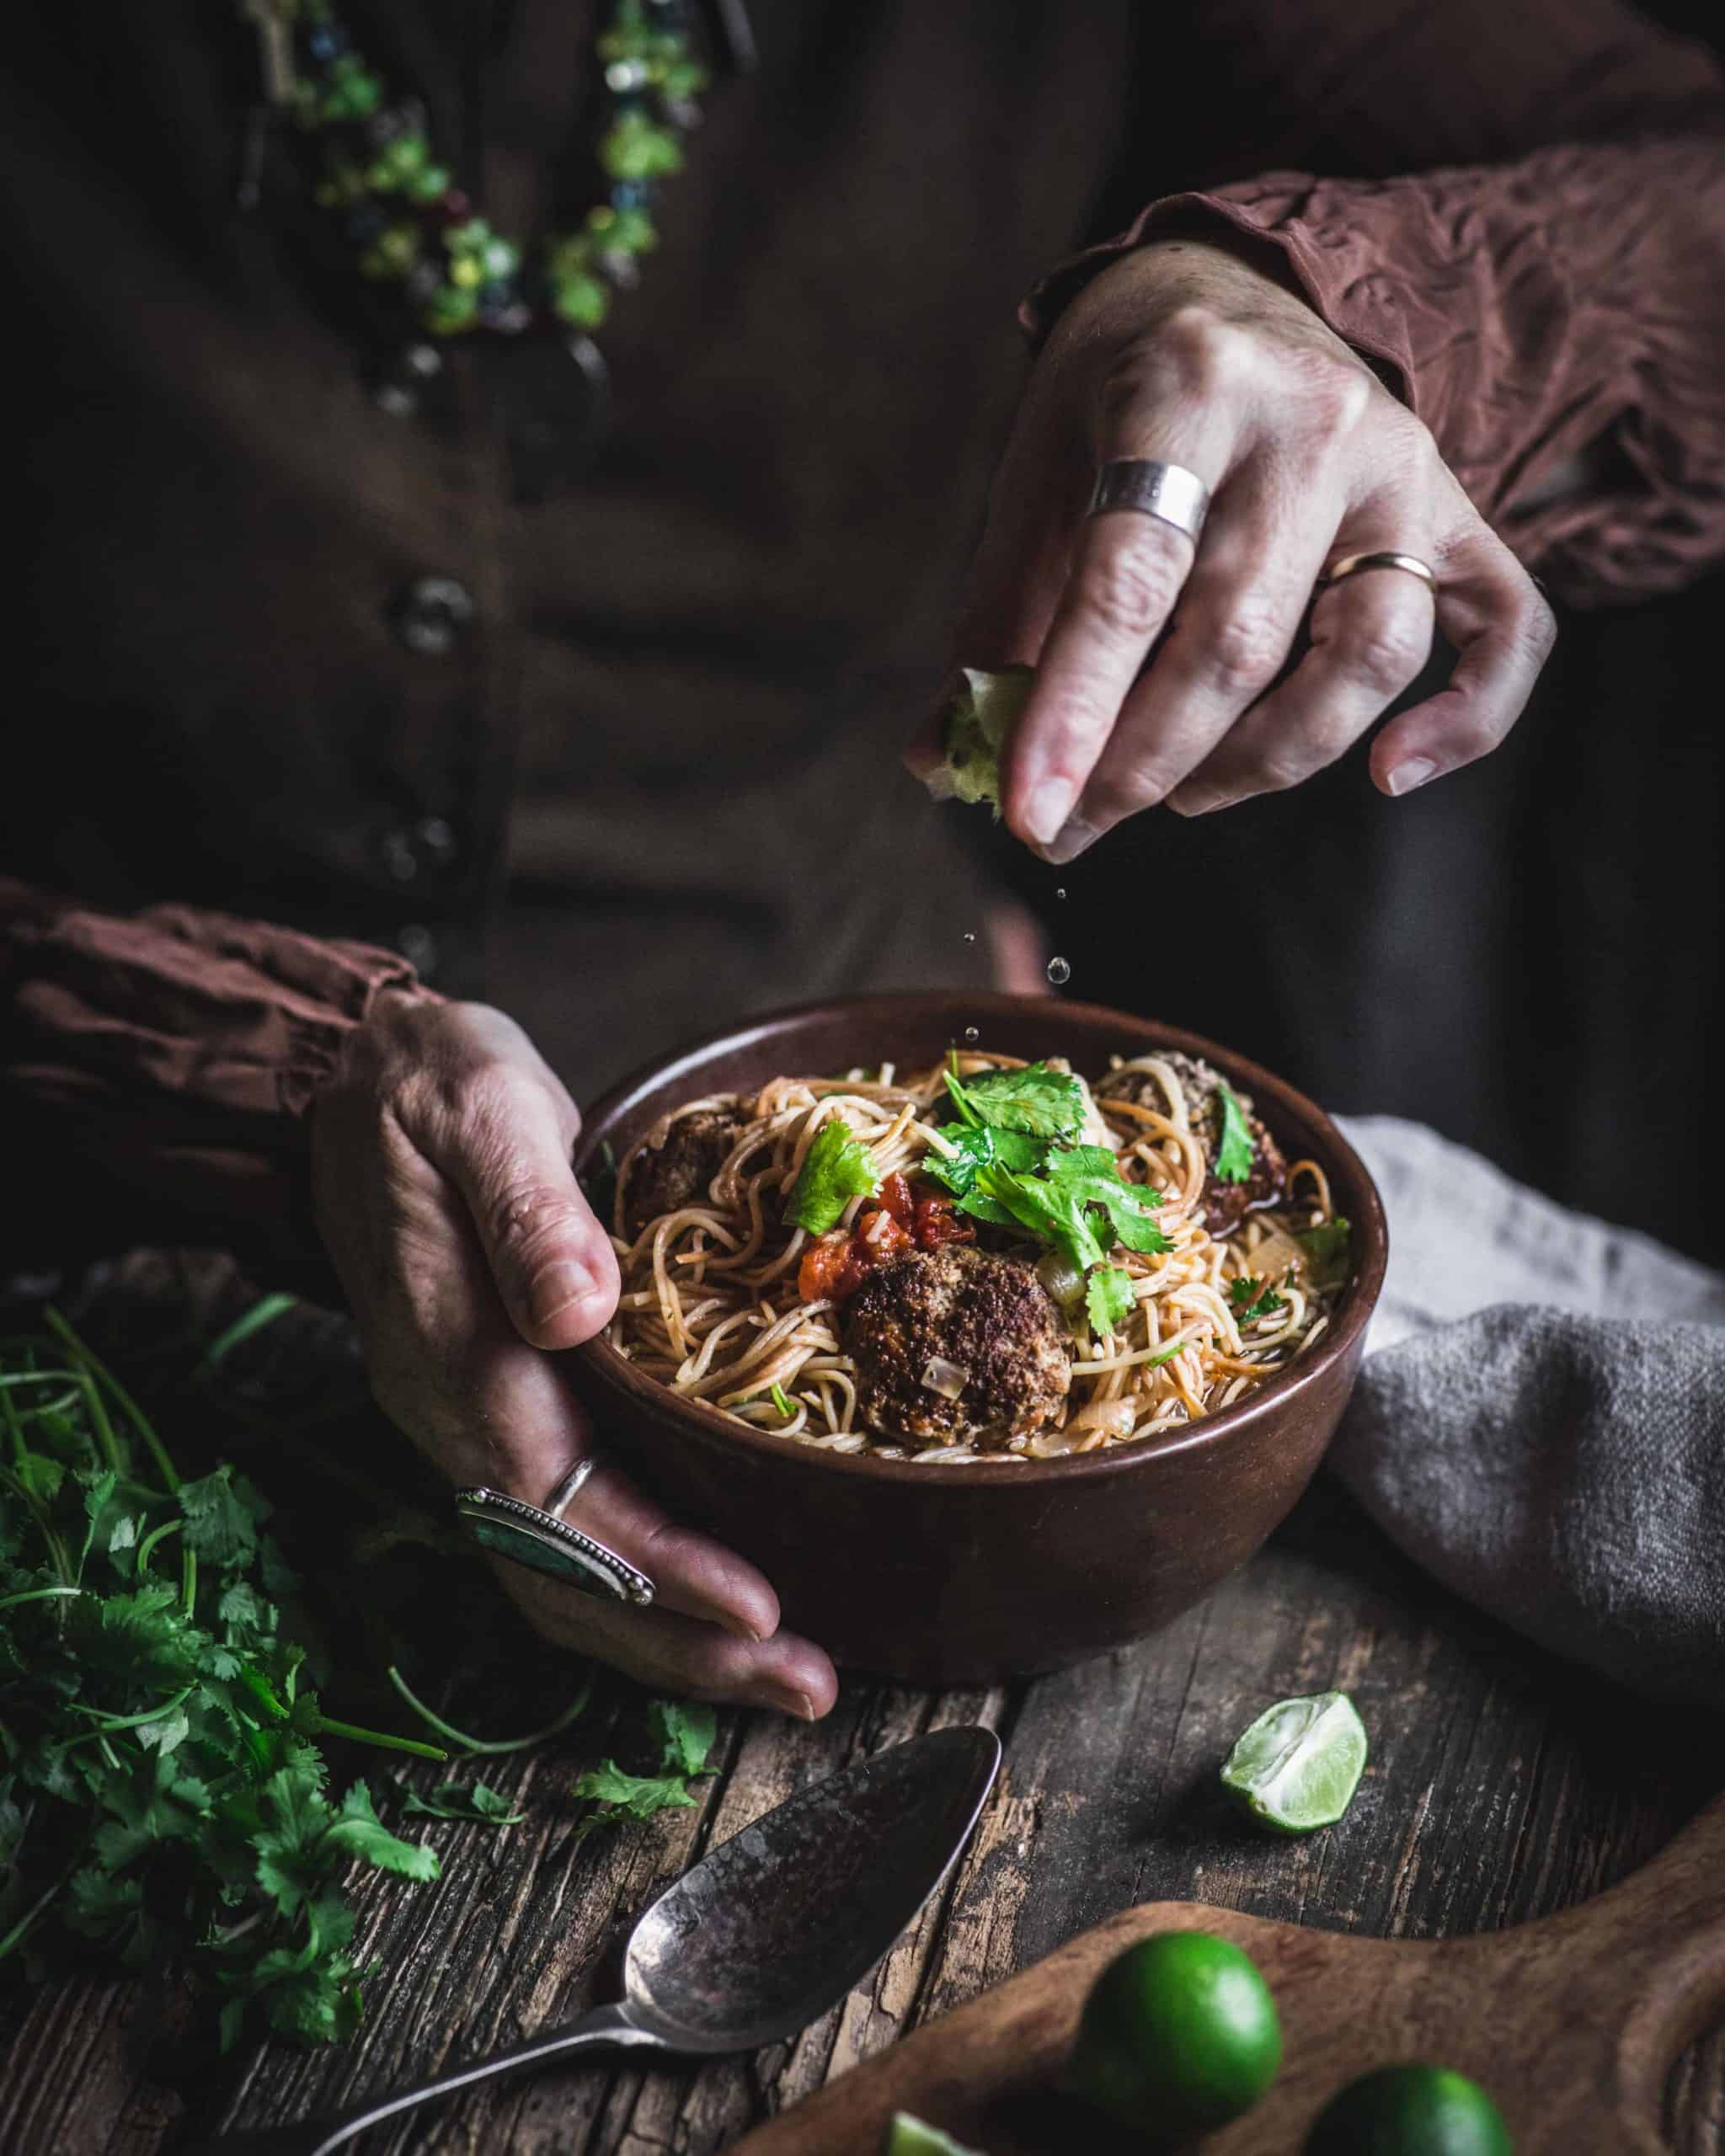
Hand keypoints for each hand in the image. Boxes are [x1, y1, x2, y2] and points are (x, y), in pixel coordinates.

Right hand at [309, 989, 837, 1717]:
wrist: (360, 1080)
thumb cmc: (434, 1086)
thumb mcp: (482, 1110)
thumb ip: (527, 1207)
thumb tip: (581, 1308)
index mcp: (450, 1353)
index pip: (557, 1497)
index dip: (656, 1563)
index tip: (754, 1607)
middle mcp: (452, 1415)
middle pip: (562, 1575)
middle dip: (682, 1644)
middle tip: (806, 1685)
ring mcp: (469, 1424)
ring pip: (563, 1576)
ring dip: (670, 1639)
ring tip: (785, 1670)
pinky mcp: (500, 1412)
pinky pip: (568, 1533)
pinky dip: (644, 1587)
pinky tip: (720, 1604)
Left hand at [933, 239, 1555, 860]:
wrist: (1223, 293)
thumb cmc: (1113, 405)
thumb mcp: (1036, 481)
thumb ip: (998, 622)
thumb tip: (938, 761)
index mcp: (1184, 387)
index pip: (1129, 580)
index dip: (1074, 712)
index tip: (1028, 815)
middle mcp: (1312, 420)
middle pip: (1241, 640)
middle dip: (1145, 763)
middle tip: (1078, 826)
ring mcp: (1403, 465)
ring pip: (1367, 654)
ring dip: (1265, 760)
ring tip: (1181, 793)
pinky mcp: (1462, 512)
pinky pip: (1508, 631)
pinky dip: (1466, 721)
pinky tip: (1390, 777)